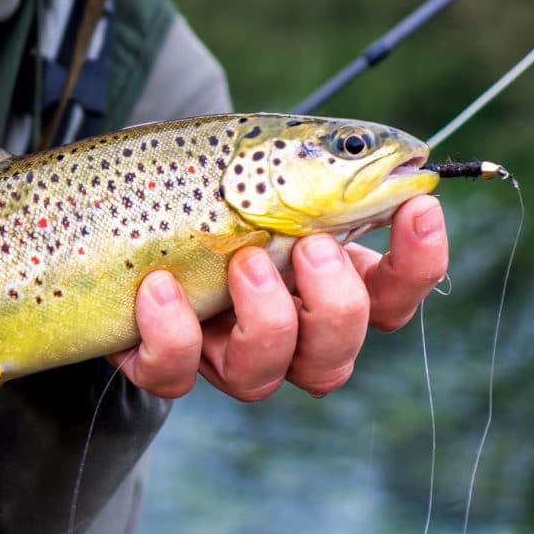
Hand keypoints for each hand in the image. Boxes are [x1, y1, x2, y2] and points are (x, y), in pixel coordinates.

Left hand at [110, 194, 447, 400]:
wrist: (116, 206)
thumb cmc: (202, 184)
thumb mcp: (259, 167)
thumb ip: (315, 171)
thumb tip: (386, 153)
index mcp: (317, 283)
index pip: (390, 298)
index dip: (417, 265)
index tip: (417, 205)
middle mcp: (278, 333)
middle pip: (333, 358)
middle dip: (334, 305)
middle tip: (308, 244)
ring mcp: (218, 354)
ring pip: (261, 379)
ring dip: (262, 321)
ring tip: (241, 261)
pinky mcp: (160, 363)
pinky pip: (172, 376)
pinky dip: (171, 334)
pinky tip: (157, 286)